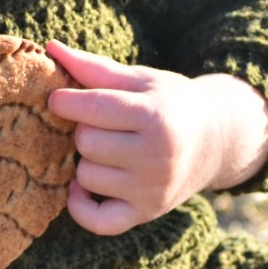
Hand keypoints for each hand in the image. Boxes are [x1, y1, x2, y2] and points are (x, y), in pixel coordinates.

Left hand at [46, 41, 267, 235]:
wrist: (216, 141)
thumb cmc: (169, 103)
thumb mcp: (140, 80)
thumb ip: (94, 68)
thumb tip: (51, 48)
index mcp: (156, 116)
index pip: (93, 109)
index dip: (65, 102)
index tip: (59, 99)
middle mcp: (156, 156)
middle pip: (86, 143)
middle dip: (84, 131)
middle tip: (100, 126)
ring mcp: (152, 189)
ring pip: (86, 177)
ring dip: (86, 162)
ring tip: (107, 150)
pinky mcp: (145, 214)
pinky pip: (96, 221)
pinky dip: (80, 206)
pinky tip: (82, 188)